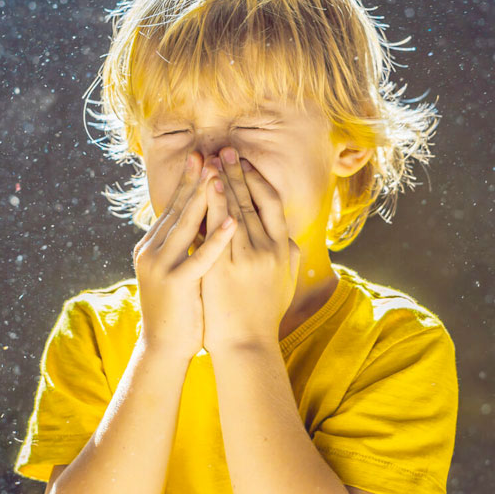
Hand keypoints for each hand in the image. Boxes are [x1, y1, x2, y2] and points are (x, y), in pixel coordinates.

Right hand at [133, 152, 236, 357]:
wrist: (164, 348)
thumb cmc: (179, 309)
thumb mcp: (179, 269)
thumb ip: (186, 245)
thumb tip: (202, 219)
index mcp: (153, 246)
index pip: (174, 207)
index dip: (190, 182)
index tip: (203, 157)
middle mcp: (152, 251)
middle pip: (179, 209)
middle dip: (196, 180)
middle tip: (209, 153)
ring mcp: (161, 267)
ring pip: (186, 226)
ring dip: (204, 198)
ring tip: (219, 174)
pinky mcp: (176, 285)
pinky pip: (200, 258)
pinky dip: (216, 238)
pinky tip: (231, 222)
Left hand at [200, 147, 300, 352]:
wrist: (246, 345)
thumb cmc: (264, 314)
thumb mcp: (286, 282)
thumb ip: (289, 256)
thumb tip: (288, 236)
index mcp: (284, 249)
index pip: (273, 203)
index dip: (258, 180)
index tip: (245, 162)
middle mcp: (269, 249)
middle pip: (253, 200)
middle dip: (238, 172)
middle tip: (225, 148)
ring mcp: (247, 258)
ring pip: (235, 210)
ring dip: (223, 181)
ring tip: (212, 159)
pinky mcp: (225, 268)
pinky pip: (217, 229)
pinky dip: (213, 205)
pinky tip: (206, 187)